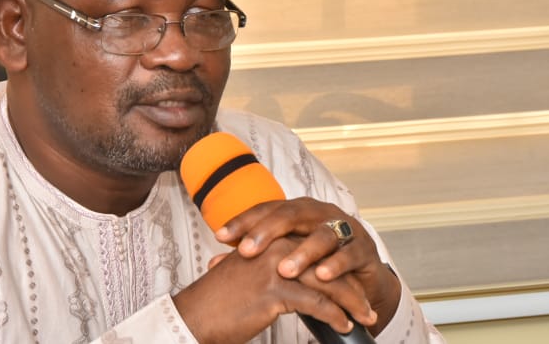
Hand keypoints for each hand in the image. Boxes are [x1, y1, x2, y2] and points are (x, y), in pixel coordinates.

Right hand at [173, 235, 374, 343]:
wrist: (197, 315)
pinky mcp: (275, 290)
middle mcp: (274, 248)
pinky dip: (336, 316)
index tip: (353, 287)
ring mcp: (275, 268)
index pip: (314, 251)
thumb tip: (292, 280)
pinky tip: (344, 325)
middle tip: (367, 304)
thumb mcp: (246, 274)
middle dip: (351, 285)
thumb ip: (268, 267)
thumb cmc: (219, 300)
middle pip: (326, 264)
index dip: (337, 269)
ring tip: (366, 316)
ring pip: (327, 283)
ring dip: (352, 302)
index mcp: (269, 240)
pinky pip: (317, 303)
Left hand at [215, 197, 401, 334]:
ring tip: (284, 270)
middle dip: (267, 232)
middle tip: (246, 250)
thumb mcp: (284, 254)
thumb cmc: (315, 259)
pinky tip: (322, 275)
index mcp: (297, 209)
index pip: (266, 210)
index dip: (244, 221)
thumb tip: (213, 263)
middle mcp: (319, 213)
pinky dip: (336, 265)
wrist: (359, 271)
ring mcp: (343, 229)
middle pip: (290, 215)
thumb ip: (254, 257)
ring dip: (302, 253)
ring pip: (321, 235)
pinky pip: (349, 255)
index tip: (220, 236)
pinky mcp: (363, 249)